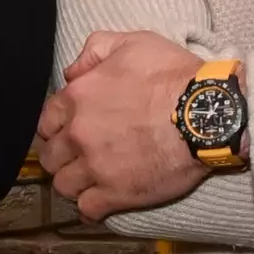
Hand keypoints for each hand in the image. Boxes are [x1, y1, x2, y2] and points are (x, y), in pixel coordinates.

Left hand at [37, 29, 203, 220]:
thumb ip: (96, 50)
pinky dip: (90, 209)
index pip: (46, 121)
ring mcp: (96, 166)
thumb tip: (72, 72)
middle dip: (62, 156)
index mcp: (78, 97)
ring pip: (63, 185)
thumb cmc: (174, 76)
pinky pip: (87, 210)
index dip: (57, 127)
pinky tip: (98, 204)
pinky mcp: (117, 193)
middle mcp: (80, 133)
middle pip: (50, 156)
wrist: (207, 114)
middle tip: (79, 157)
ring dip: (73, 183)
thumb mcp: (134, 44)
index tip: (69, 131)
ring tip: (88, 181)